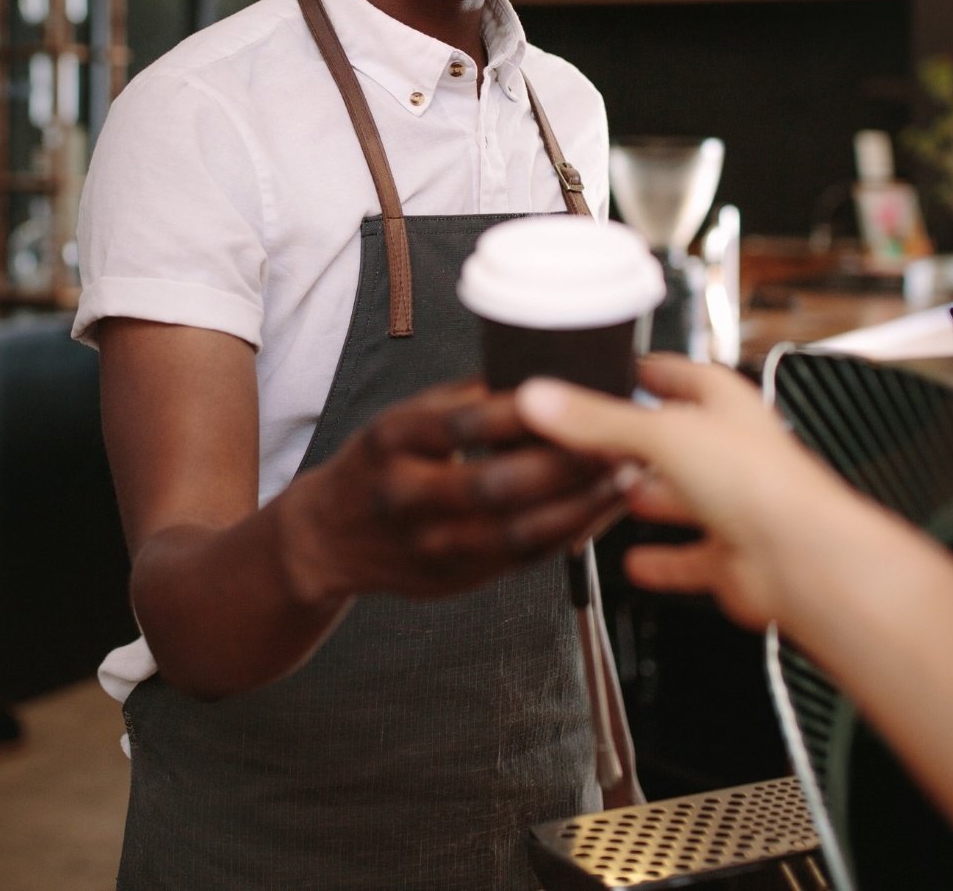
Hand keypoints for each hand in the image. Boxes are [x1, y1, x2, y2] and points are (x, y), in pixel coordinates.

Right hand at [280, 379, 631, 603]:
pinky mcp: (453, 579)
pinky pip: (521, 560)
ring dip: (579, 506)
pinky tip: (600, 510)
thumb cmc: (379, 463)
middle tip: (621, 441)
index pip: (463, 424)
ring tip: (626, 478)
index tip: (581, 396)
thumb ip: (463, 402)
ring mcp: (429, 545)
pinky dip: (567, 534)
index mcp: (392, 439)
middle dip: (565, 466)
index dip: (526, 414)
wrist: (326, 538)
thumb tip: (542, 372)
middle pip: (495, 485)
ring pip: (515, 533)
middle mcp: (406, 495)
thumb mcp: (403, 418)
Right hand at [515, 354, 852, 630]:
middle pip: (679, 438)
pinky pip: (689, 557)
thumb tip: (542, 398)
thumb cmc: (762, 483)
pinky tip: (636, 563)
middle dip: (640, 439)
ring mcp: (735, 505)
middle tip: (597, 439)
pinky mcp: (731, 557)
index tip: (615, 371)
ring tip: (611, 494)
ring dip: (650, 496)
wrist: (802, 560)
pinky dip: (662, 561)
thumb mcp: (662, 434)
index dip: (648, 371)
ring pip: (684, 496)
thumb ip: (597, 421)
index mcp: (726, 405)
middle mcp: (734, 452)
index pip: (682, 375)